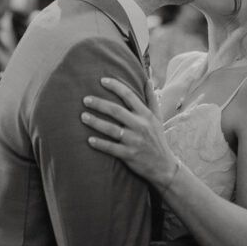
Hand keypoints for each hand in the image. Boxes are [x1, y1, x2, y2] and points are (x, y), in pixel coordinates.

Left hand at [81, 77, 180, 191]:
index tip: (102, 80)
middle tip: (85, 99)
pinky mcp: (129, 155)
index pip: (129, 96)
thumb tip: (148, 79)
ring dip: (95, 122)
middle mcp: (140, 126)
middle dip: (99, 104)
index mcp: (146, 115)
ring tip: (83, 116)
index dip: (115, 86)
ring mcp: (134, 141)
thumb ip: (151, 98)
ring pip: (111, 129)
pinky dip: (100, 144)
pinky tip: (89, 140)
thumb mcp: (158, 118)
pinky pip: (111, 148)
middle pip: (116, 111)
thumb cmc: (157, 139)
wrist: (163, 166)